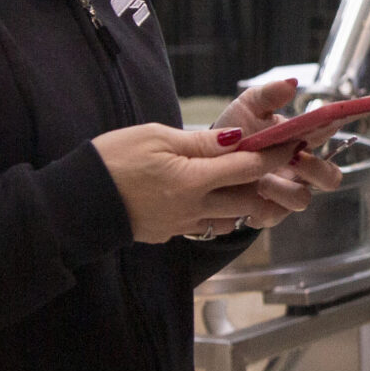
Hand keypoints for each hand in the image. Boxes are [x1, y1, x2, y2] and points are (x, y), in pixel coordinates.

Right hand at [90, 123, 295, 243]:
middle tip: (282, 164)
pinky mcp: (170, 233)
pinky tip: (216, 195)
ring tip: (251, 179)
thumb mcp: (155, 137)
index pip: (250, 167)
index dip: (276, 153)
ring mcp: (182, 224)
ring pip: (232, 216)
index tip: (293, 140)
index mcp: (192, 180)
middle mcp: (194, 208)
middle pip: (250, 199)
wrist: (76, 201)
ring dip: (246, 200)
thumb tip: (238, 139)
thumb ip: (200, 142)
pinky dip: (220, 211)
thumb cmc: (111, 161)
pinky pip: (207, 224)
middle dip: (271, 183)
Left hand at [211, 76, 348, 229]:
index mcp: (301, 140)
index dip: (338, 125)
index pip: (330, 133)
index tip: (334, 119)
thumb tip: (291, 83)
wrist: (204, 162)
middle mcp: (300, 169)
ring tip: (261, 181)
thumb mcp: (247, 108)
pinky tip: (245, 196)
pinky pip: (274, 215)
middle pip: (330, 177)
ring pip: (303, 199)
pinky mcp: (268, 211)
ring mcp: (286, 192)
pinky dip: (260, 206)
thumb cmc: (234, 133)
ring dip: (284, 190)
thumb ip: (268, 95)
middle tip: (295, 158)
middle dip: (316, 169)